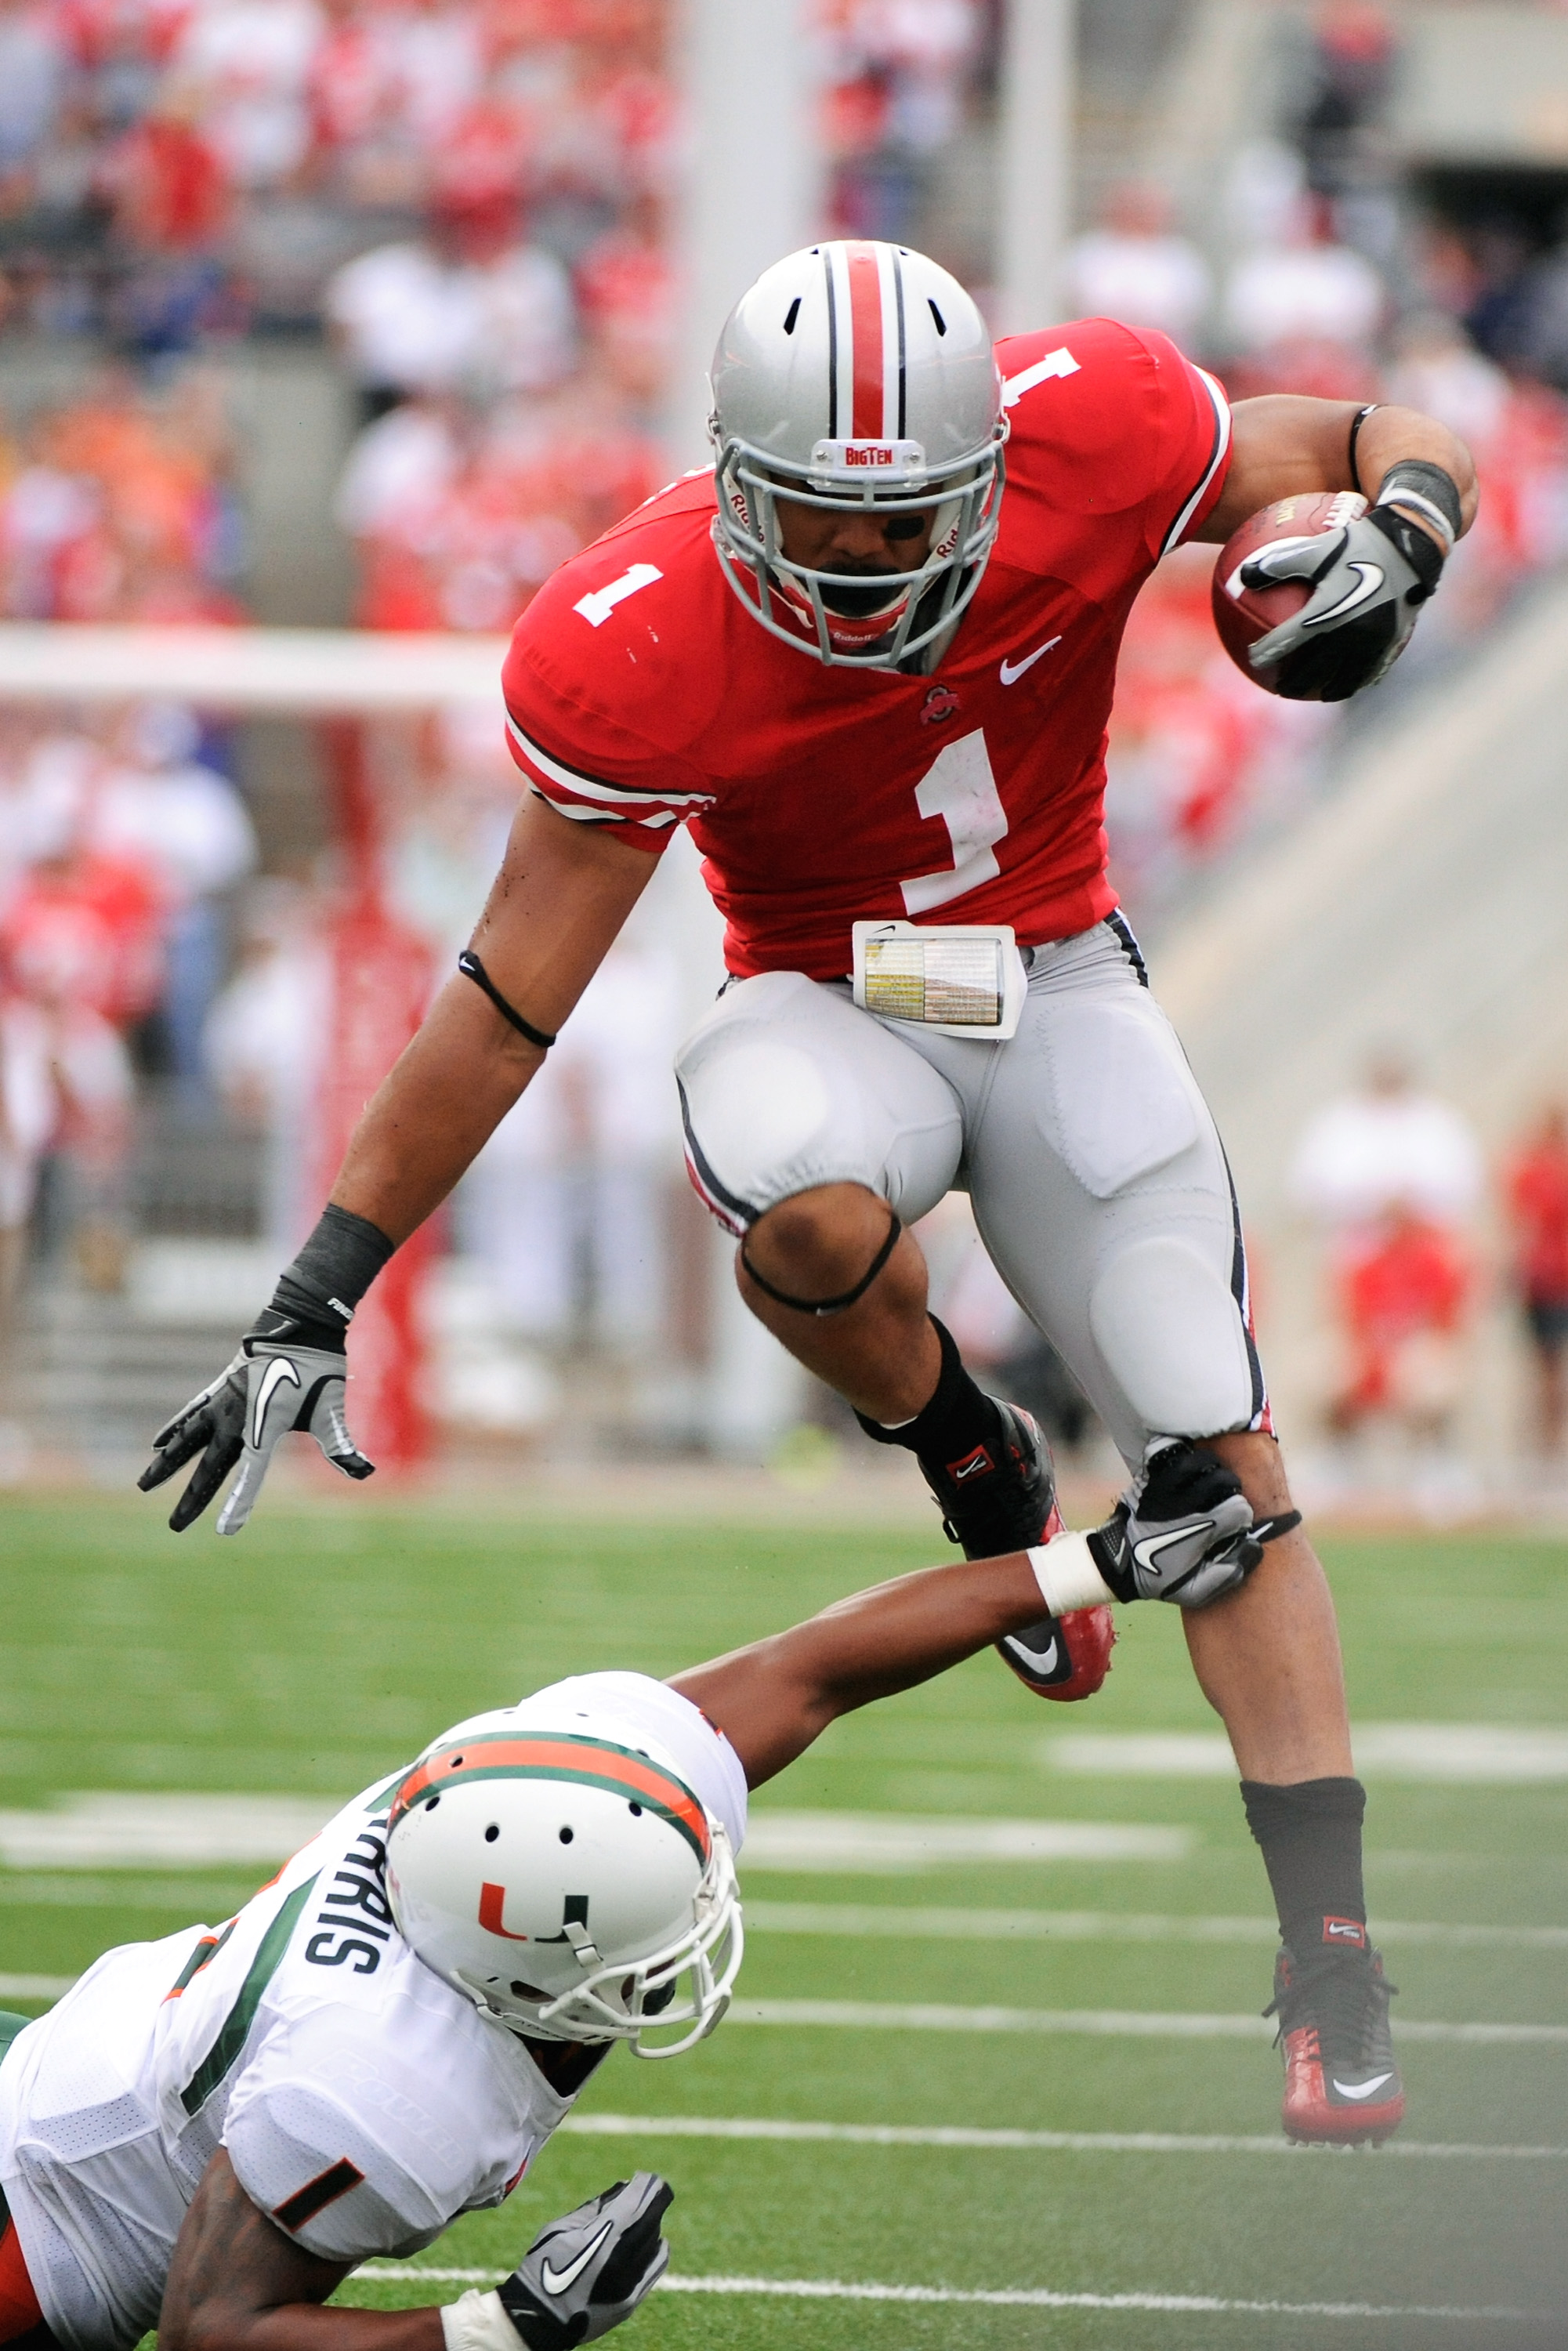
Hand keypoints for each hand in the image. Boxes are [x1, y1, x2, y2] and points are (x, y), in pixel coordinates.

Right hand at [138, 1339, 372, 1534]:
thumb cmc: (319, 1367)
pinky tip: (158, 1443)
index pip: (251, 1471)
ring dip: (167, 1464)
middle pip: (210, 1465)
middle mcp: (238, 1415)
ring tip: (144, 1485)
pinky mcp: (221, 1388)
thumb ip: (341, 1443)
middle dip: (192, 1498)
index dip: (239, 1502)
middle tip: (175, 1526)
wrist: (301, 1323)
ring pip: (189, 1439)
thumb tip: (363, 1471)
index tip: (225, 1530)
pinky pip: (192, 1413)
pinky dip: (175, 1428)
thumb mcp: (331, 1407)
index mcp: (266, 1423)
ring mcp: (224, 1401)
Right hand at [497, 2175, 673, 2349]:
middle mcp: (621, 2262)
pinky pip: (656, 2266)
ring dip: (650, 2223)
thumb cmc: (543, 2267)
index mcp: (600, 2239)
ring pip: (656, 2241)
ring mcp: (628, 2285)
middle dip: (652, 2199)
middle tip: (646, 2190)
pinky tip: (647, 2240)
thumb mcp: (559, 2228)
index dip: (646, 2183)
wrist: (538, 2320)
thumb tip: (624, 2186)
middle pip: (652, 2218)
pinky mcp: (631, 2302)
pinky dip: (655, 2248)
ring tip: (635, 2219)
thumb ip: (594, 2207)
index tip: (643, 2177)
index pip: (638, 2201)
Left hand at [1087, 1439, 1260, 1609]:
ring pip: (1198, 1460)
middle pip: (1223, 1477)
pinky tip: (1183, 1464)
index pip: (1239, 1508)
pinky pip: (1165, 1452)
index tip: (1233, 1524)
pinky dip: (1177, 1452)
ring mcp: (1164, 1488)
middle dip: (1229, 1486)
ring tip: (1205, 1479)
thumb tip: (1254, 1546)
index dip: (1241, 1516)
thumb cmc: (1159, 1578)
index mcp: (1202, 1529)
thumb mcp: (1196, 1591)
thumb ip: (1229, 1574)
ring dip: (1207, 1466)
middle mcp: (1186, 1504)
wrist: (1116, 1564)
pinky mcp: (1147, 1478)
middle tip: (1222, 1498)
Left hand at [1244, 501, 1444, 701]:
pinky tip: (1351, 683)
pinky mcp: (1394, 641)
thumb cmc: (1359, 542)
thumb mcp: (1315, 549)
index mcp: (1326, 611)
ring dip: (1327, 689)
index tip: (1253, 660)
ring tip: (1317, 693)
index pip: (1287, 641)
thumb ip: (1277, 564)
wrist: (1413, 543)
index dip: (1267, 653)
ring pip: (1346, 678)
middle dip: (1295, 683)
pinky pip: (1372, 670)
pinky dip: (1358, 680)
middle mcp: (1349, 632)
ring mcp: (1374, 641)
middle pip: (1314, 669)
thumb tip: (1242, 576)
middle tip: (1281, 688)